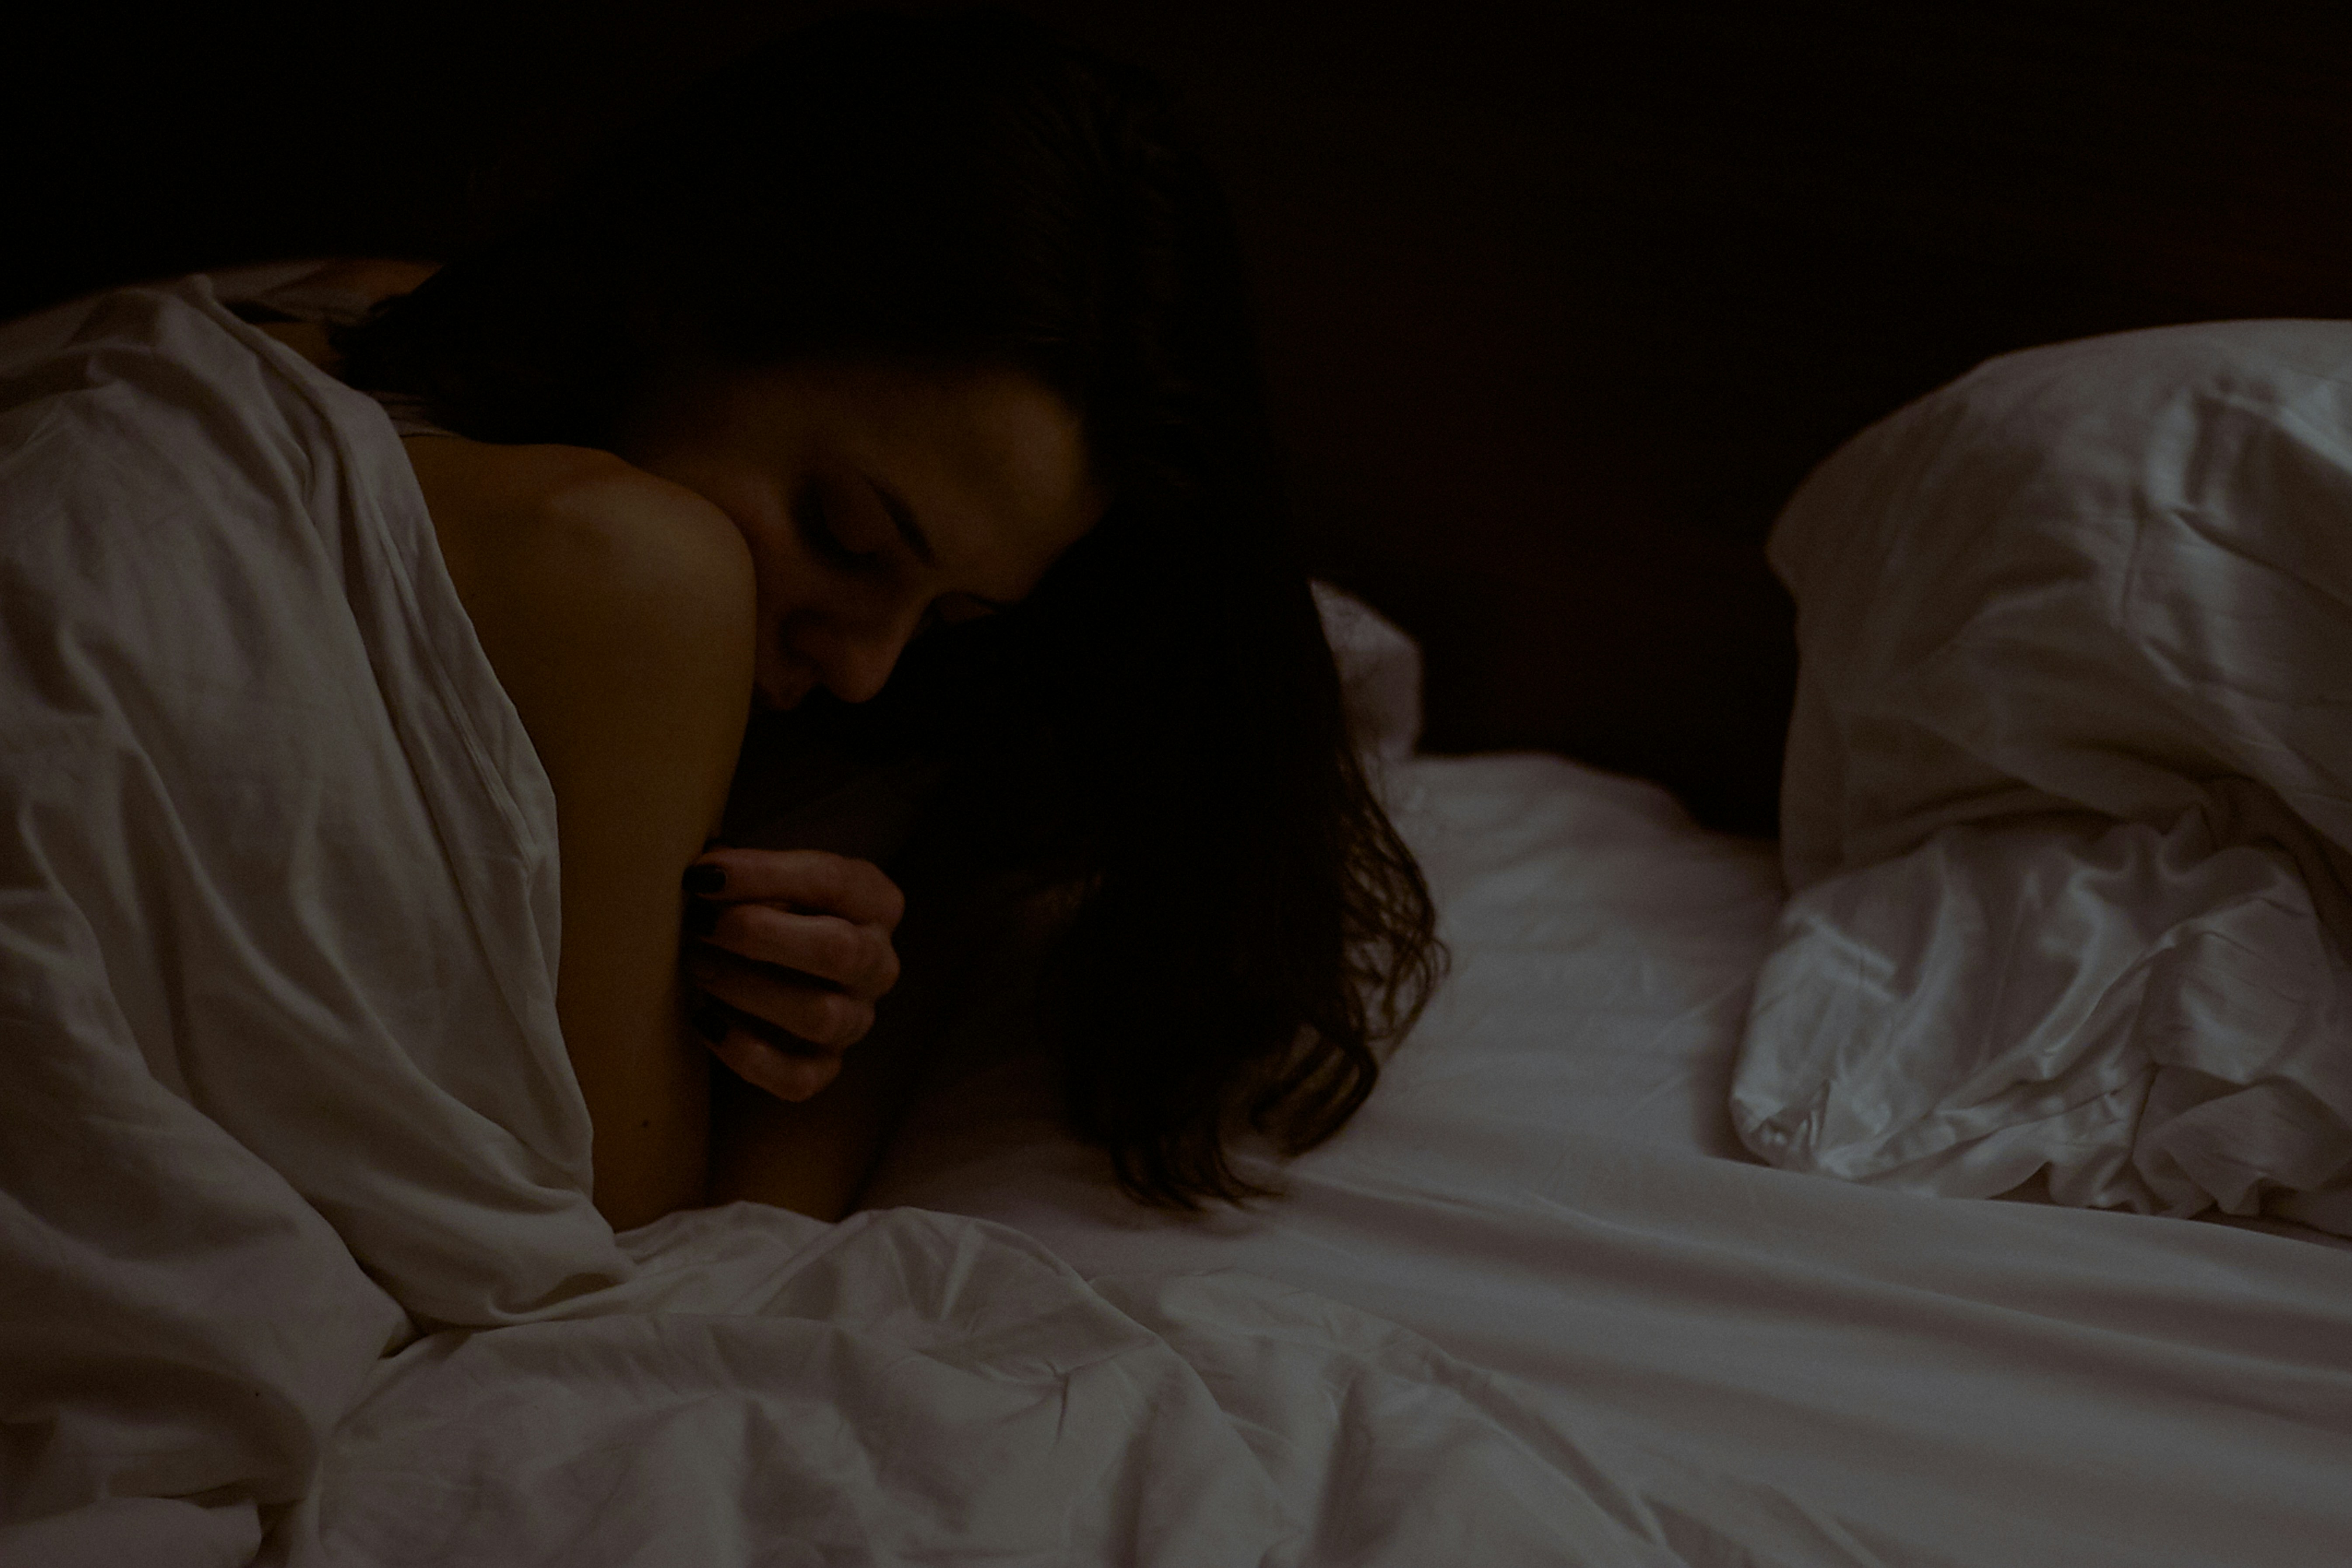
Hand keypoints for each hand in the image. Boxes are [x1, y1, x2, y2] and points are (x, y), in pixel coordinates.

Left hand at [680, 847, 904, 1102]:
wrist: (773, 963)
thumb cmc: (767, 906)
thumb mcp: (768, 875)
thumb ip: (743, 869)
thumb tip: (703, 876)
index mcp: (874, 902)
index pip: (832, 881)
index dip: (764, 876)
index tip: (702, 876)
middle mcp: (878, 964)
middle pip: (840, 952)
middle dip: (759, 936)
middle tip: (699, 924)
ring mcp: (857, 1019)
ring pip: (821, 1016)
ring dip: (748, 990)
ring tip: (696, 966)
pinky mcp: (827, 1066)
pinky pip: (799, 1077)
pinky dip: (746, 1055)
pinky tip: (705, 1021)